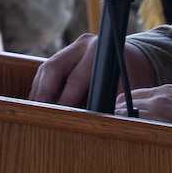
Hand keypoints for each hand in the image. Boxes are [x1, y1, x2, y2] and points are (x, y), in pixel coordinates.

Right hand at [30, 33, 157, 107]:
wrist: (135, 60)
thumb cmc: (133, 79)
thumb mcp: (126, 91)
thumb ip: (110, 105)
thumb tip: (94, 127)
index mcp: (99, 52)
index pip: (75, 79)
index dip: (64, 101)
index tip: (58, 119)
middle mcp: (83, 45)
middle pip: (53, 69)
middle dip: (43, 94)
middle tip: (39, 115)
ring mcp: (72, 47)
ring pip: (46, 69)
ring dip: (39, 91)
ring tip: (36, 112)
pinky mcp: (65, 53)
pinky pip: (47, 70)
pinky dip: (42, 87)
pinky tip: (40, 103)